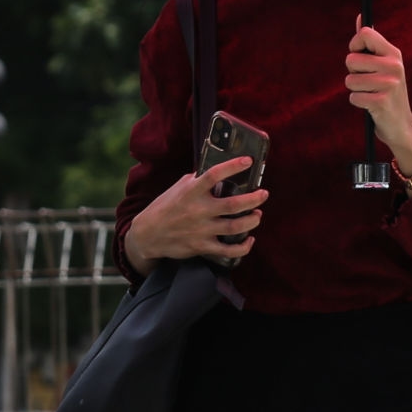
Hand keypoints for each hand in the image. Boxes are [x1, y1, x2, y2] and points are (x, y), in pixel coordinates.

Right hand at [123, 159, 262, 267]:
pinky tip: (250, 239)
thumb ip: (197, 180)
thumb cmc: (165, 207)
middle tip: (263, 194)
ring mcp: (201, 230)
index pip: (214, 175)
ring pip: (235, 227)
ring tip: (257, 214)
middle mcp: (198, 210)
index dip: (233, 166)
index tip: (248, 161)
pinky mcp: (202, 246)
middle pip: (233, 204)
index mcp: (191, 192)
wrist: (147, 235)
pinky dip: (243, 247)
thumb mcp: (178, 188)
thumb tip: (217, 172)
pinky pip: (228, 250)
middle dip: (254, 199)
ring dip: (252, 221)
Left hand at [346, 22, 411, 174]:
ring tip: (370, 93)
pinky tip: (371, 105)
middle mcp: (393, 66)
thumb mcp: (383, 64)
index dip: (354, 45)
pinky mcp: (382, 101)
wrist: (401, 124)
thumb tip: (360, 17)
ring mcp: (389, 84)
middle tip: (368, 81)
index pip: (365, 34)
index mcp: (394, 53)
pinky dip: (358, 102)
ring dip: (355, 89)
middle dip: (353, 72)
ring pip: (350, 80)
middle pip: (351, 59)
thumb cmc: (387, 91)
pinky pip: (353, 97)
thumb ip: (370, 42)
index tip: (358, 55)